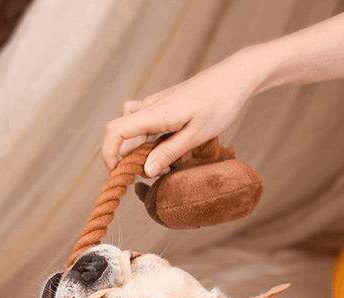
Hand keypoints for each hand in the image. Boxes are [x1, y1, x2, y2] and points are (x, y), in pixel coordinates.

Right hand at [101, 49, 259, 176]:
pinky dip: (147, 140)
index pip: (115, 131)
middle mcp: (150, 106)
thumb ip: (169, 153)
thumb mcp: (196, 135)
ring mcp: (155, 103)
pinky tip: (166, 148)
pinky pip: (144, 123)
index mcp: (155, 113)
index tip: (119, 174)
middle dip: (129, 158)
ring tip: (163, 163)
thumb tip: (145, 171)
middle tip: (156, 173)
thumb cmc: (220, 104)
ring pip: (131, 128)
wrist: (235, 77)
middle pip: (121, 134)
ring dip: (138, 149)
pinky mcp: (163, 104)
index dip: (109, 155)